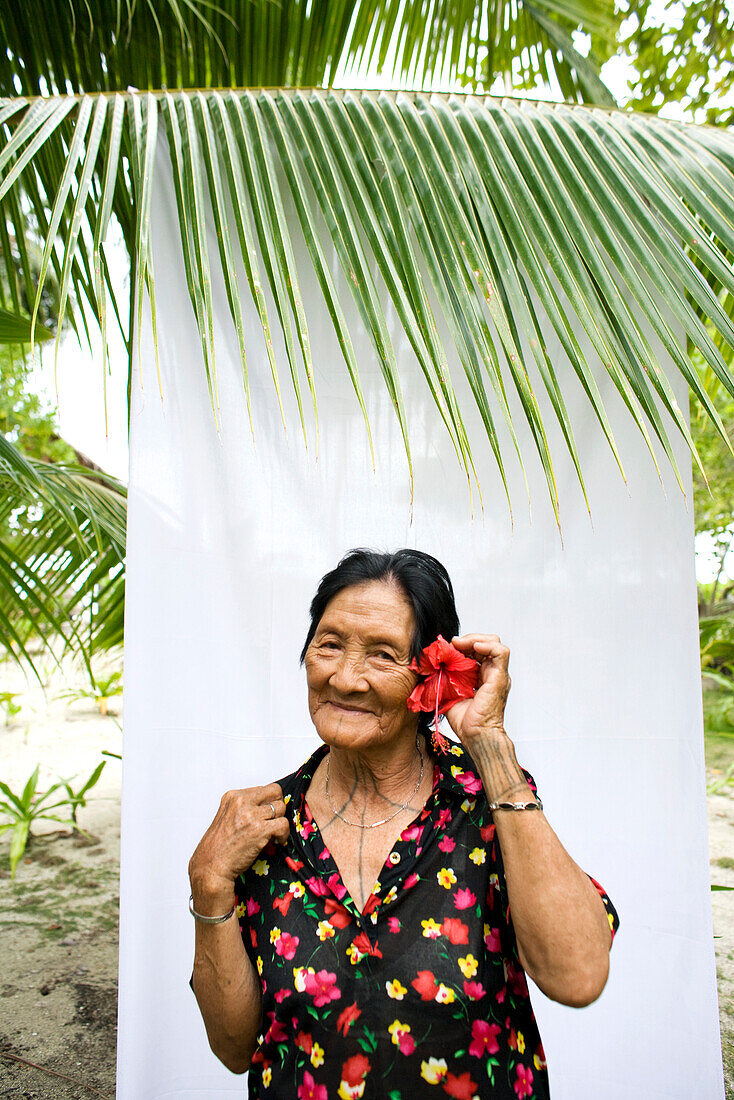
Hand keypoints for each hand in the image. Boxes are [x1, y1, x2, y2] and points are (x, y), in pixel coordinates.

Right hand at [188, 783, 288, 910]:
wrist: (211, 867)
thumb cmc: (218, 847)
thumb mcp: (227, 817)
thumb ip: (244, 808)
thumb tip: (266, 805)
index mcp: (233, 797)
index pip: (263, 789)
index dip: (268, 802)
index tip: (266, 815)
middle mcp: (241, 802)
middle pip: (275, 792)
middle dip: (277, 807)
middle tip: (272, 821)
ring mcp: (250, 815)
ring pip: (281, 808)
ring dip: (280, 821)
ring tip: (273, 834)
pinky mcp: (259, 829)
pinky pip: (283, 824)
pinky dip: (283, 834)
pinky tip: (277, 841)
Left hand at [444, 634, 510, 743]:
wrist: (475, 735)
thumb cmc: (464, 721)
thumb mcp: (449, 692)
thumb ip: (444, 677)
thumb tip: (431, 662)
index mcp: (481, 676)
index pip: (475, 651)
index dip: (462, 645)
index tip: (447, 647)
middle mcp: (491, 673)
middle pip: (485, 643)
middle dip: (468, 639)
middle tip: (453, 643)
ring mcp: (498, 674)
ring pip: (494, 643)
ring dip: (476, 639)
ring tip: (461, 644)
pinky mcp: (500, 677)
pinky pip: (501, 652)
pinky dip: (487, 645)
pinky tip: (473, 647)